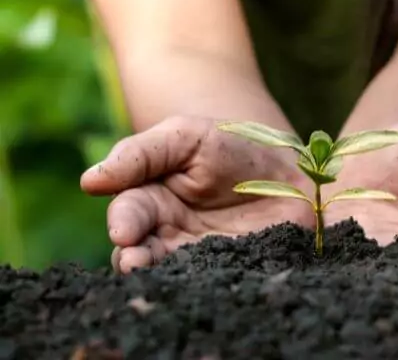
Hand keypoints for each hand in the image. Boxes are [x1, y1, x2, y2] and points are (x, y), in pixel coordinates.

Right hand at [81, 116, 312, 272]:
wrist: (284, 166)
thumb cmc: (229, 143)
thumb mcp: (186, 136)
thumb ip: (139, 155)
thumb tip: (89, 181)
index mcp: (151, 201)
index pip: (128, 215)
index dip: (123, 223)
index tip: (123, 231)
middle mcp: (169, 234)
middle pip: (142, 254)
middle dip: (134, 260)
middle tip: (134, 263)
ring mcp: (201, 256)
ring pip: (173, 274)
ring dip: (163, 278)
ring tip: (161, 279)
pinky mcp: (234, 268)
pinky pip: (216, 280)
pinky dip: (209, 285)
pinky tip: (208, 285)